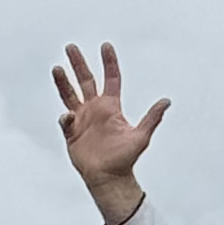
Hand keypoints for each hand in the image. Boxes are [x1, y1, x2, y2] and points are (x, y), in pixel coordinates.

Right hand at [52, 39, 167, 224]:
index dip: (109, 62)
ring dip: (63, 82)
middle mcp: (95, 109)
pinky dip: (66, 117)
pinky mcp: (71, 133)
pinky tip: (68, 117)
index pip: (110, 78)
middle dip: (78, 63)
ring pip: (69, 95)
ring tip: (57, 68)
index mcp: (111, 107)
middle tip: (71, 47)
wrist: (109, 178)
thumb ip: (152, 118)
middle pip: (85, 80)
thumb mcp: (141, 136)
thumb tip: (166, 101)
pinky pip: (65, 120)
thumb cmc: (125, 158)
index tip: (106, 46)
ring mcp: (81, 120)